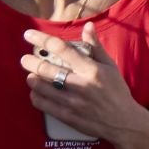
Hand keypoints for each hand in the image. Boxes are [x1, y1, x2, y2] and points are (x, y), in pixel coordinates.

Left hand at [22, 24, 148, 147]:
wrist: (124, 122)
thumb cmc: (117, 92)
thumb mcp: (110, 67)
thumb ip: (95, 47)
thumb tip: (87, 26)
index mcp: (92, 70)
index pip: (62, 49)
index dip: (42, 39)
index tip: (28, 35)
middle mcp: (81, 85)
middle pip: (46, 69)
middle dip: (30, 62)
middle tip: (25, 59)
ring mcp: (72, 102)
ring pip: (41, 87)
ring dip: (32, 79)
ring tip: (31, 76)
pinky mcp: (67, 117)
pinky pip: (43, 104)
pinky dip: (35, 96)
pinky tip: (36, 93)